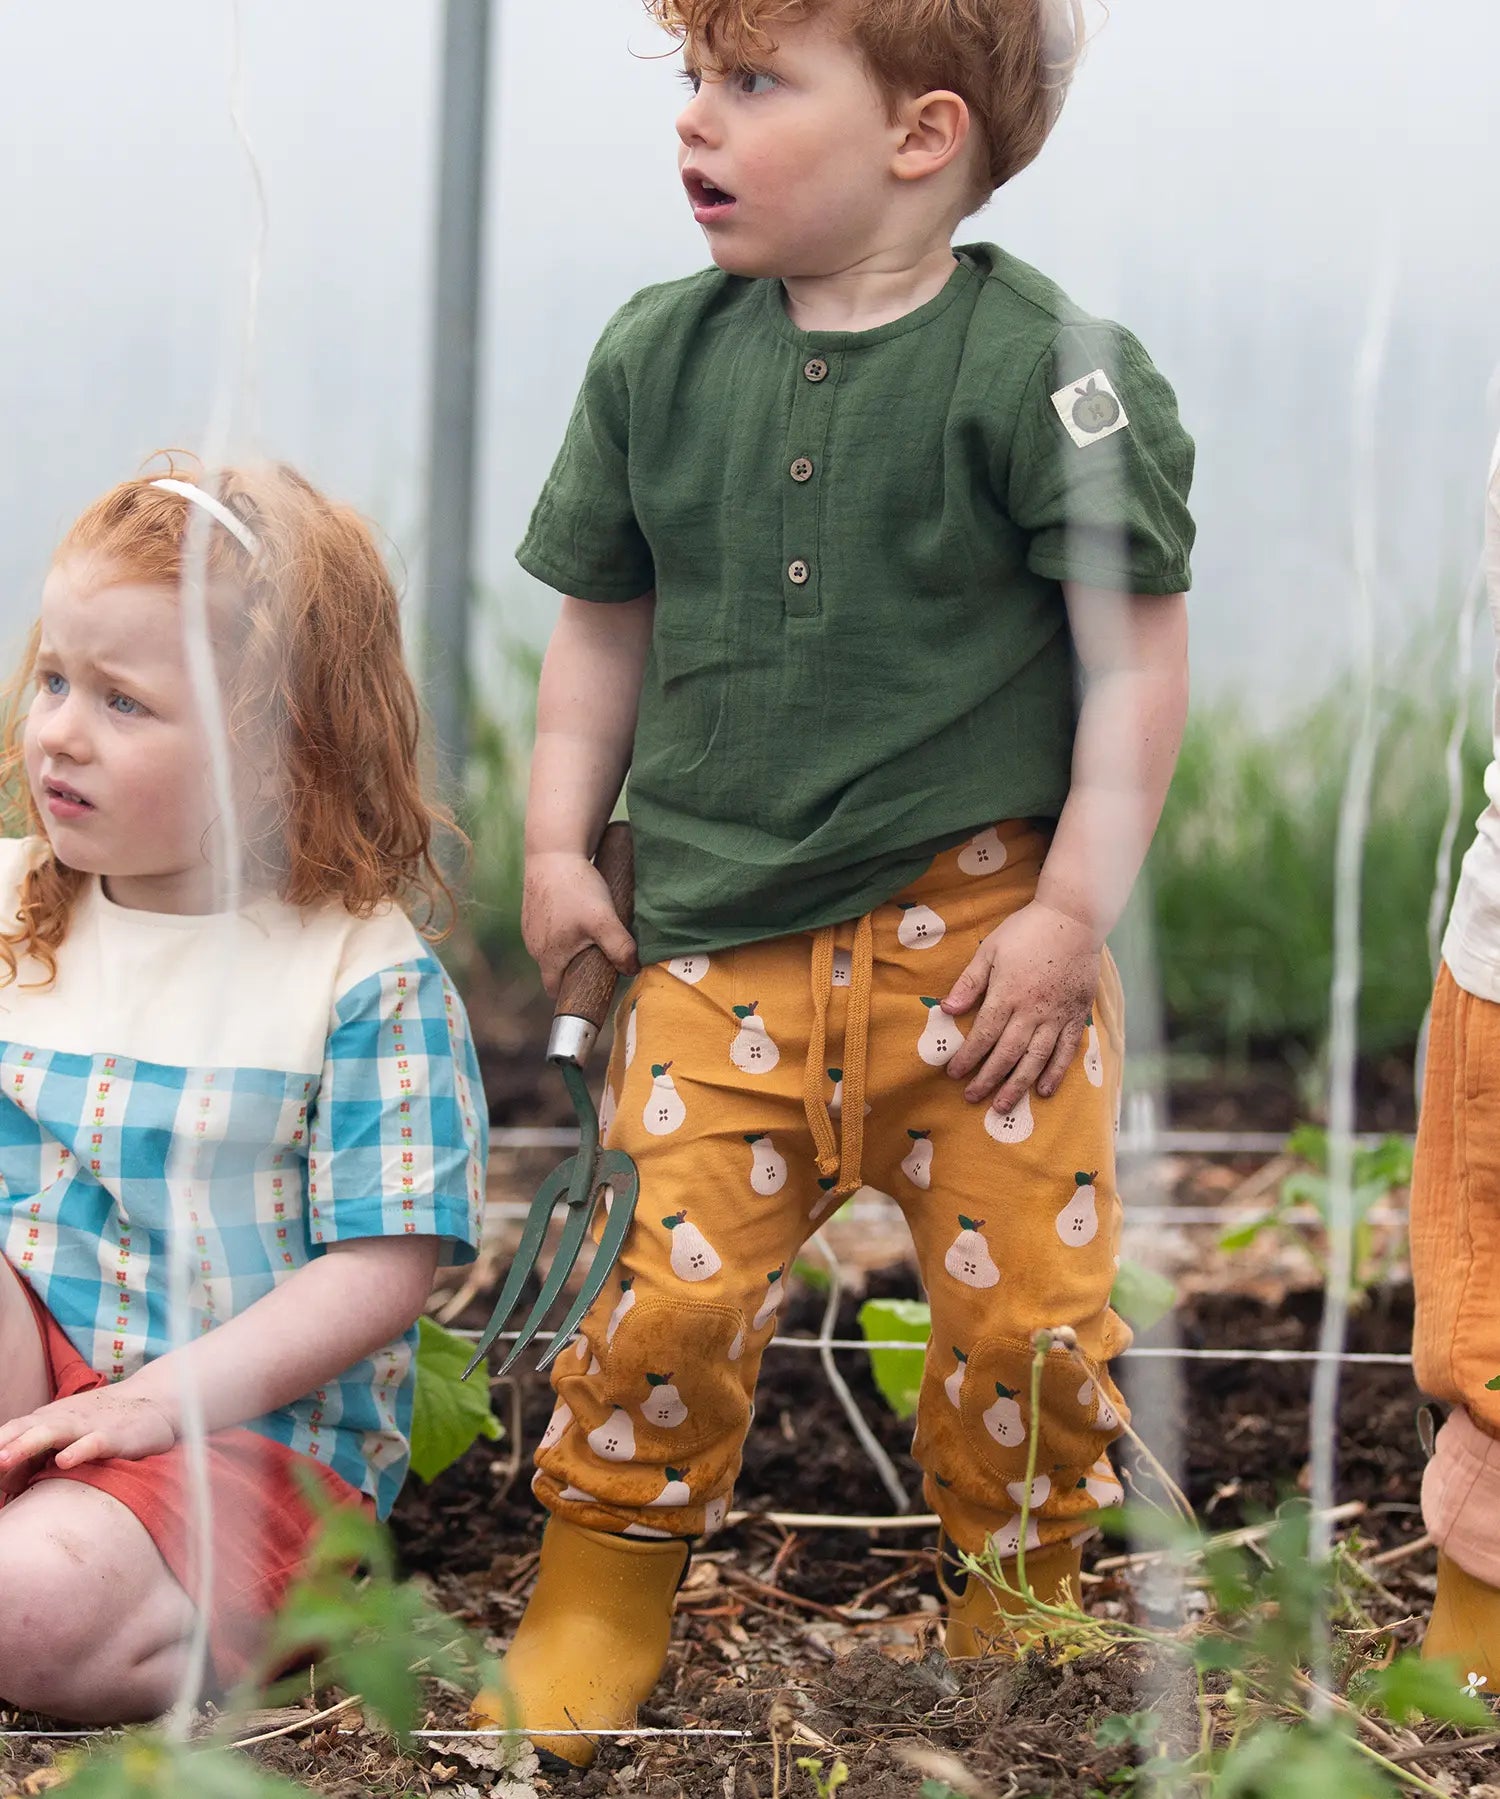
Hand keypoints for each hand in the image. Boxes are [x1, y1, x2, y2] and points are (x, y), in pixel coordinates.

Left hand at [0, 1382, 177, 1494]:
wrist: (156, 1402)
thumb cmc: (104, 1424)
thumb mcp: (66, 1438)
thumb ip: (37, 1457)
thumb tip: (8, 1483)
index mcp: (47, 1421)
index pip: (10, 1433)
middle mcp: (62, 1420)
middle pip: (23, 1429)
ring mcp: (87, 1426)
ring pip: (51, 1433)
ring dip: (25, 1445)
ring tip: (3, 1460)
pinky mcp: (114, 1436)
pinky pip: (93, 1443)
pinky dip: (78, 1450)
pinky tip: (64, 1461)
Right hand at [523, 849, 638, 998]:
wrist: (553, 851)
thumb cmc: (575, 888)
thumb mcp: (603, 921)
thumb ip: (619, 949)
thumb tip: (632, 970)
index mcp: (547, 957)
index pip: (556, 990)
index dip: (573, 993)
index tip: (592, 988)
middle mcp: (534, 947)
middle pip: (557, 969)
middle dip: (578, 968)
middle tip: (601, 955)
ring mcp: (531, 928)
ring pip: (554, 948)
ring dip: (572, 946)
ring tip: (592, 931)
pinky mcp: (533, 911)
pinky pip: (550, 930)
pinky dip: (564, 928)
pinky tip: (578, 913)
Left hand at [941, 901, 1101, 1113]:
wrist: (1073, 919)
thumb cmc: (1026, 931)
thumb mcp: (990, 950)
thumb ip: (969, 982)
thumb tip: (947, 1009)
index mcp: (1007, 995)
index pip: (983, 1035)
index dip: (968, 1058)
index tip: (954, 1074)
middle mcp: (1032, 1012)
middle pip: (1007, 1054)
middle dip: (987, 1080)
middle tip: (973, 1098)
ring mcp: (1057, 1016)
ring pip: (1035, 1059)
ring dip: (1017, 1085)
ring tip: (1003, 1106)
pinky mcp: (1077, 1016)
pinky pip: (1067, 1051)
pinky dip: (1055, 1072)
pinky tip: (1044, 1090)